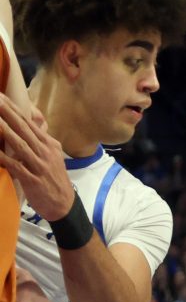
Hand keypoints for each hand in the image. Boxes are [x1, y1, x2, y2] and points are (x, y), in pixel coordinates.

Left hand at [0, 93, 73, 220]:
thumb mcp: (52, 156)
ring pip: (20, 144)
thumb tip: (30, 125)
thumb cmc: (54, 179)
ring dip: (5, 130)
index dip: (14, 109)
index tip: (2, 97)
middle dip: (8, 113)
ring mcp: (39, 165)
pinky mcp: (33, 180)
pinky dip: (4, 158)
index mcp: (50, 144)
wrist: (64, 204)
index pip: (29, 123)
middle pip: (24, 129)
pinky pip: (15, 166)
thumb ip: (40, 141)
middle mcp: (45, 152)